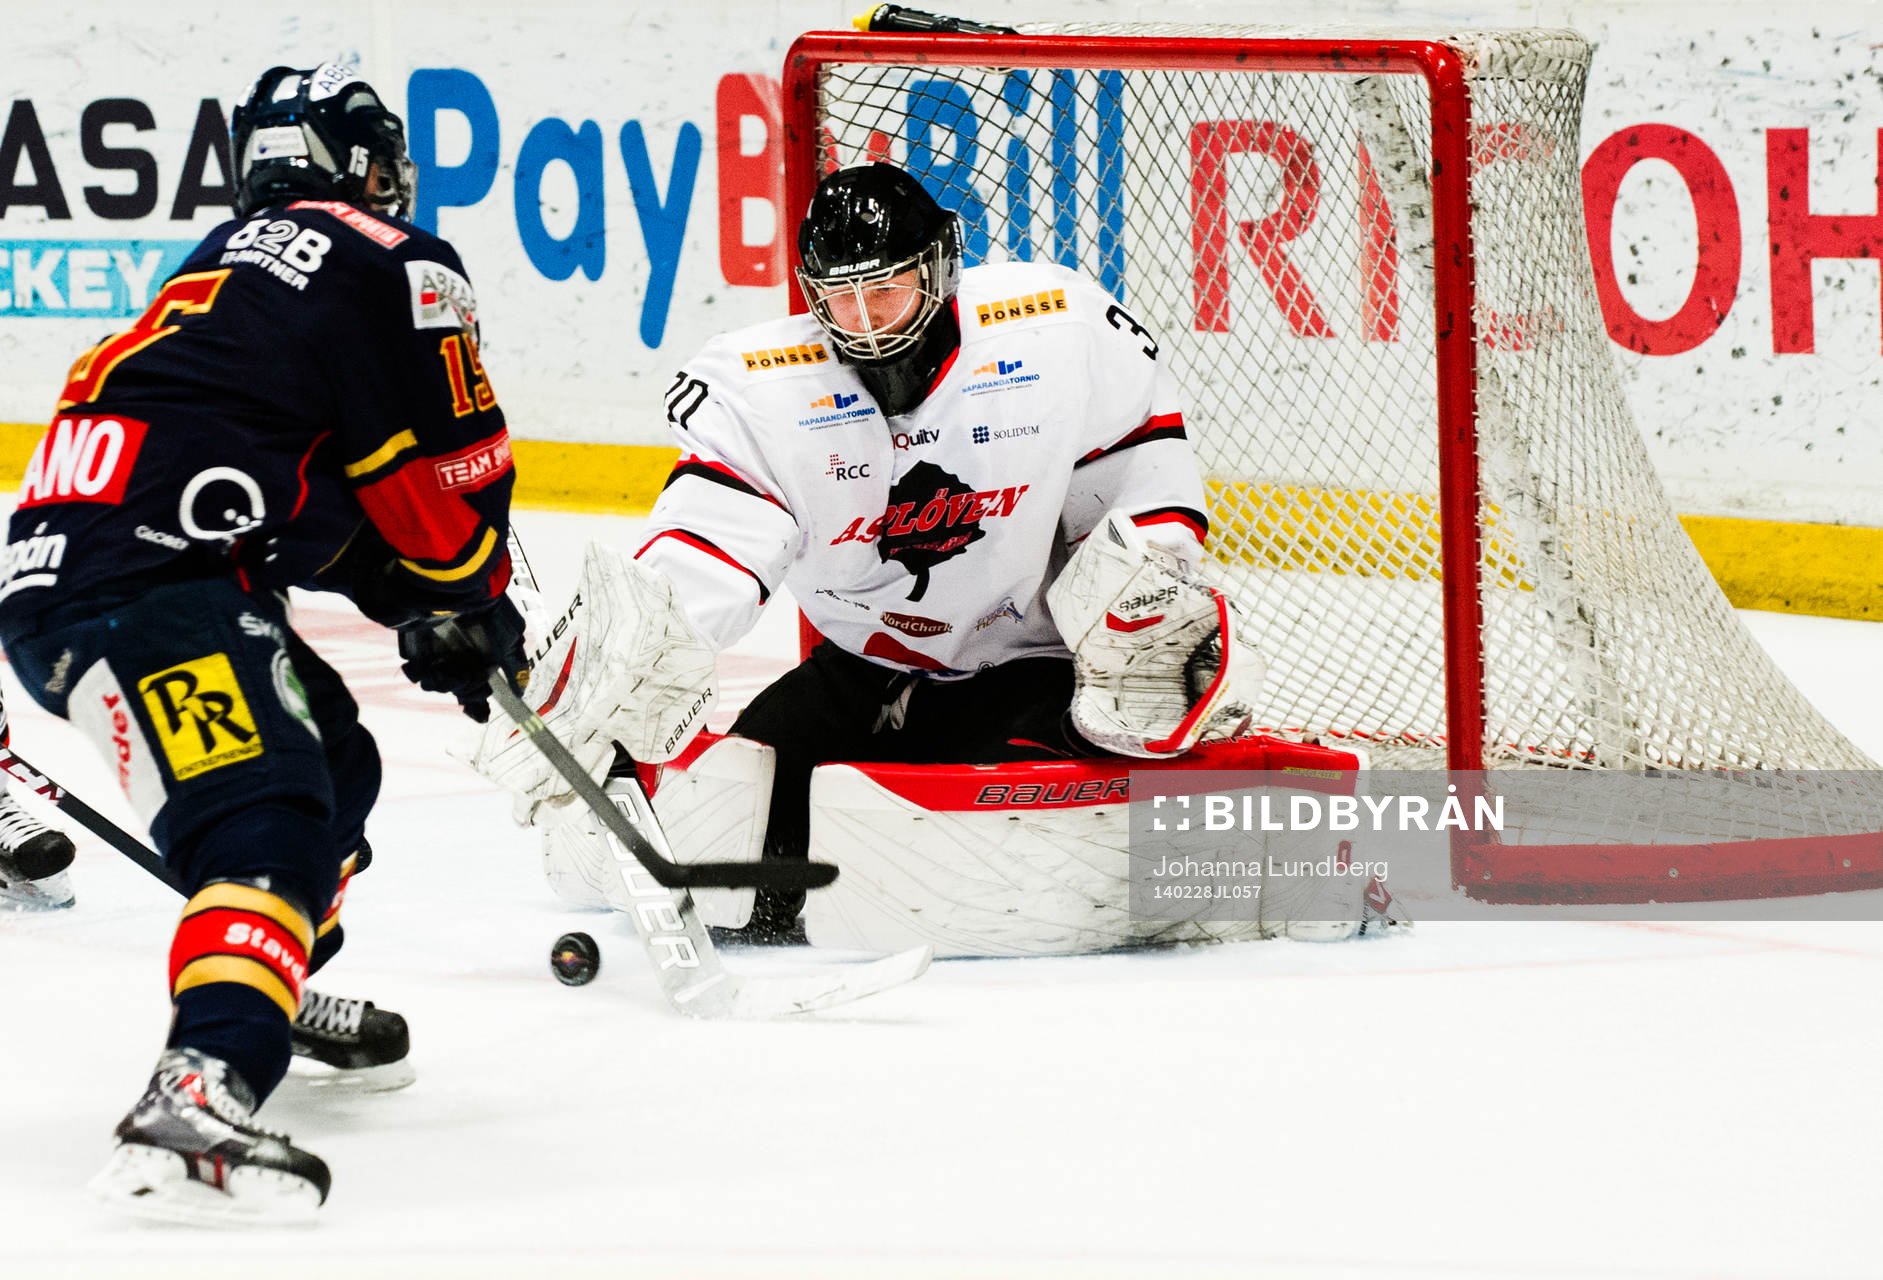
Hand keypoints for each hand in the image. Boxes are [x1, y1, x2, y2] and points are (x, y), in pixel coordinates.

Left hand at [397, 595, 528, 721]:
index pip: (480, 691)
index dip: (478, 705)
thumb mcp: (511, 641)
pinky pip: (418, 675)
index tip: (480, 715)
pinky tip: (428, 664)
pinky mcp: (418, 652)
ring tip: (445, 666)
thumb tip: (520, 693)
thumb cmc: (488, 616)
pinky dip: (422, 673)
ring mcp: (439, 657)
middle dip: (464, 689)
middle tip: (466, 674)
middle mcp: (462, 660)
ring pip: (439, 686)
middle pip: (460, 692)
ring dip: (443, 681)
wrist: (455, 593)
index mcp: (483, 660)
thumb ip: (516, 668)